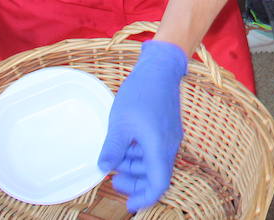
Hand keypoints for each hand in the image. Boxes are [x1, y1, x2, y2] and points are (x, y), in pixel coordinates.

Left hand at [98, 40, 186, 211]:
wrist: (160, 68)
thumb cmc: (141, 92)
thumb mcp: (120, 123)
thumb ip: (112, 149)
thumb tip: (104, 169)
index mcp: (159, 147)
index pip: (159, 184)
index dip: (145, 198)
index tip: (130, 204)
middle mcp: (168, 145)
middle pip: (155, 175)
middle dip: (134, 181)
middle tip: (114, 179)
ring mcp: (169, 136)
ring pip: (154, 163)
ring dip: (135, 166)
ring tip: (116, 158)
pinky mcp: (167, 128)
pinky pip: (155, 150)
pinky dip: (140, 154)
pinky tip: (126, 144)